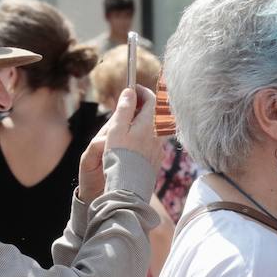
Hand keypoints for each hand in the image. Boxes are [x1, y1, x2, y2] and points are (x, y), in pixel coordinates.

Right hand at [77, 85, 163, 201]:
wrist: (129, 188)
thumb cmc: (119, 158)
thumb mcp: (117, 130)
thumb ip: (124, 109)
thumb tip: (130, 92)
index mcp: (149, 125)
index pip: (151, 99)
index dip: (142, 91)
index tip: (132, 88)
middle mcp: (158, 135)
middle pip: (153, 113)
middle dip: (141, 106)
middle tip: (127, 104)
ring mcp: (159, 149)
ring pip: (152, 128)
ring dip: (141, 122)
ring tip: (125, 125)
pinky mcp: (156, 160)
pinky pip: (151, 142)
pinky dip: (142, 137)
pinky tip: (131, 144)